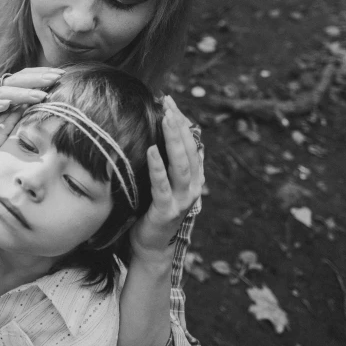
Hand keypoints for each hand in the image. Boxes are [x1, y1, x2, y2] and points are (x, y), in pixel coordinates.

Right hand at [0, 67, 64, 156]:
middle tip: (56, 78)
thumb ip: (24, 108)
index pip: (25, 76)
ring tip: (39, 95)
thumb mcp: (9, 117)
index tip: (62, 75)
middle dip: (37, 78)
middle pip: (16, 80)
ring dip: (22, 93)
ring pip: (3, 91)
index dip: (42, 73)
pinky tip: (6, 105)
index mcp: (3, 89)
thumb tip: (48, 104)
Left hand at [130, 96, 203, 261]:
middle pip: (189, 150)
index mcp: (194, 177)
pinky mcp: (166, 211)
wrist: (151, 245)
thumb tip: (156, 130)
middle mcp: (193, 187)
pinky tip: (151, 150)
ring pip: (181, 165)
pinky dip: (158, 167)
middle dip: (179, 126)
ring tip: (165, 120)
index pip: (191, 143)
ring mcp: (182, 200)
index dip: (182, 121)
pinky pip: (162, 186)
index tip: (169, 100)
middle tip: (168, 104)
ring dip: (174, 141)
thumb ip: (165, 160)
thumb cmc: (153, 208)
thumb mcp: (163, 181)